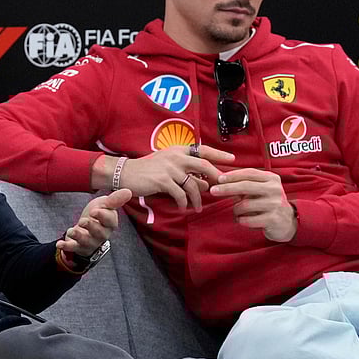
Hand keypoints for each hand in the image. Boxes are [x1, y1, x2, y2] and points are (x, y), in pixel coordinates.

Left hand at [57, 188, 131, 256]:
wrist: (86, 227)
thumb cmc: (97, 215)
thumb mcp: (104, 204)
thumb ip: (114, 200)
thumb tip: (129, 191)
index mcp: (109, 223)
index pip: (110, 221)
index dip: (103, 216)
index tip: (94, 211)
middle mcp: (102, 234)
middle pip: (100, 233)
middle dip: (92, 227)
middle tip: (83, 221)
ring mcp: (91, 242)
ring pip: (87, 242)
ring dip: (79, 236)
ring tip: (71, 230)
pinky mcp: (79, 247)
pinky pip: (74, 248)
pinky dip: (66, 246)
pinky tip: (59, 243)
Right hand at [110, 145, 234, 210]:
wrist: (126, 174)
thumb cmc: (147, 170)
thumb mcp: (167, 165)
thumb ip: (186, 172)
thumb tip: (205, 183)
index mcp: (178, 150)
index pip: (203, 150)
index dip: (219, 154)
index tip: (232, 159)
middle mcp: (176, 156)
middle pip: (204, 166)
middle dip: (216, 177)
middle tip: (223, 189)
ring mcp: (169, 168)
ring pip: (193, 184)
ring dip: (197, 199)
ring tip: (197, 208)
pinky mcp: (163, 180)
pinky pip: (180, 194)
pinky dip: (183, 203)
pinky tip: (183, 208)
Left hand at [210, 169, 295, 241]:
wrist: (288, 222)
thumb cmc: (267, 202)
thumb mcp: (259, 189)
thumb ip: (244, 183)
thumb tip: (219, 179)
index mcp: (271, 178)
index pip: (249, 173)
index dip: (232, 175)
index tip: (219, 179)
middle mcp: (275, 189)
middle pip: (245, 186)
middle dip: (227, 188)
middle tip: (213, 191)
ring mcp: (275, 204)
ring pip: (245, 205)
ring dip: (236, 210)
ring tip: (238, 212)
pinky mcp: (274, 219)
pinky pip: (248, 220)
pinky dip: (241, 220)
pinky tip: (243, 220)